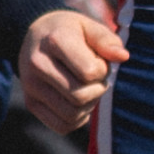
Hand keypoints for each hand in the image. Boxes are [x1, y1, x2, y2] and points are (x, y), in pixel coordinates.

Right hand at [16, 7, 128, 131]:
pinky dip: (77, 120)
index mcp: (55, 41)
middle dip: (97, 90)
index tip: (98, 61)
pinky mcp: (30, 103)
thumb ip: (106, 40)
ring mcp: (30, 86)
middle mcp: (37, 64)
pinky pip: (62, 126)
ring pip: (71, 114)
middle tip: (95, 78)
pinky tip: (78, 103)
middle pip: (80, 96)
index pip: (90, 72)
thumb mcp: (88, 26)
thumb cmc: (69, 32)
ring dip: (88, 106)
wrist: (34, 39)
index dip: (103, 70)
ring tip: (86, 89)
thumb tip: (123, 57)